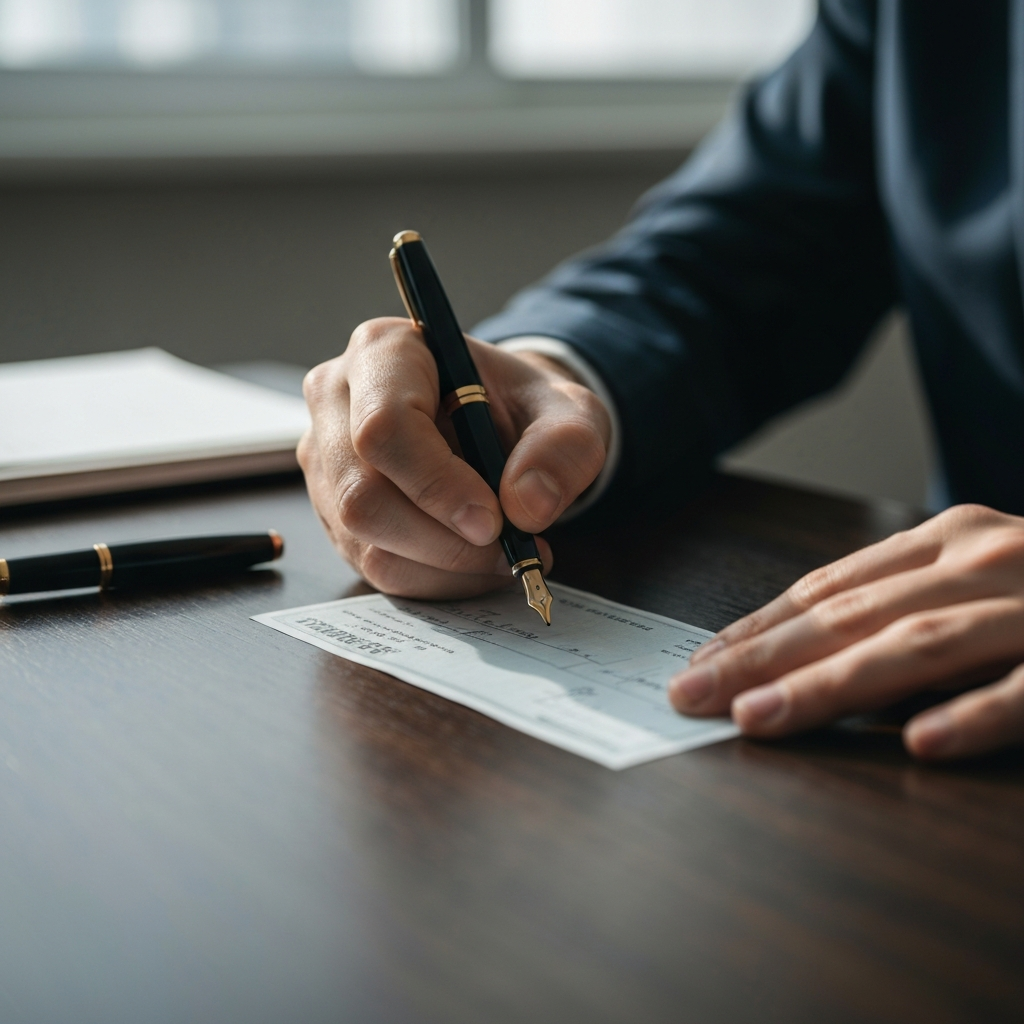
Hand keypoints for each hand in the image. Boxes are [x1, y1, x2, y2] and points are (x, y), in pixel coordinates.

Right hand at [298, 317, 610, 598]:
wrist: (500, 424)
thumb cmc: (522, 408)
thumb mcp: (570, 412)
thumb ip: (564, 448)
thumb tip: (527, 507)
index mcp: (384, 352)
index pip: (384, 427)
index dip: (436, 484)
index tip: (494, 521)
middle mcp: (338, 400)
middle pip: (362, 495)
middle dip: (443, 540)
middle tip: (507, 548)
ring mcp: (326, 460)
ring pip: (365, 539)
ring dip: (444, 565)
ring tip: (503, 553)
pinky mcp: (333, 509)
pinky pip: (373, 564)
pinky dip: (435, 578)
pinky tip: (474, 561)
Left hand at [668, 504, 1023, 759]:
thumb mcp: (976, 573)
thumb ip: (902, 599)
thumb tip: (802, 648)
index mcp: (949, 539)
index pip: (829, 588)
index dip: (758, 626)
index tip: (701, 662)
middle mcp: (986, 560)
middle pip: (852, 614)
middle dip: (763, 658)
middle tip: (692, 694)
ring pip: (920, 647)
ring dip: (833, 686)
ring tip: (761, 720)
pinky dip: (978, 713)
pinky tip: (922, 743)